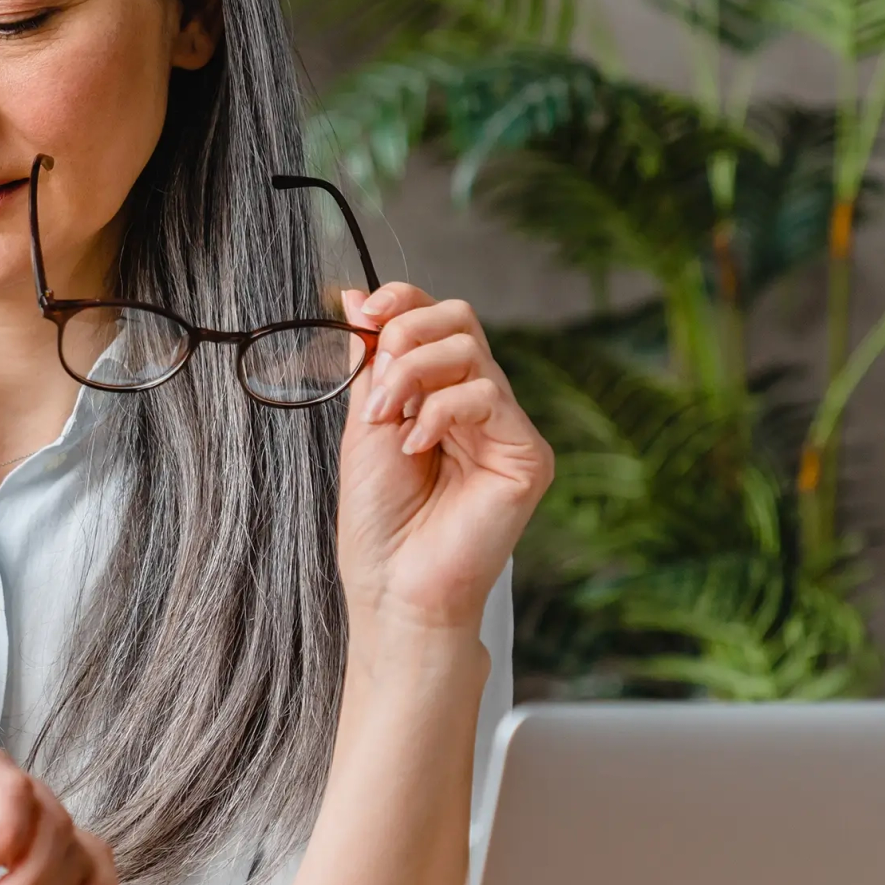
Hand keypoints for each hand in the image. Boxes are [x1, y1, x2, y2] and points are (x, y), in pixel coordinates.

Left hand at [338, 284, 553, 639]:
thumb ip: (370, 364)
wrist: (395, 588)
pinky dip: (441, 412)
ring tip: (388, 422)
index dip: (403, 302)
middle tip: (378, 380)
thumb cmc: (380, 521)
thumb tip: (357, 296)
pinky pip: (488, 395)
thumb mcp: (365, 426)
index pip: (437, 320)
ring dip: (412, 376)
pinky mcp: (527, 454)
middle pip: (460, 320)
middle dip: (406, 334)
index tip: (363, 312)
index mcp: (442, 396)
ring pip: (471, 352)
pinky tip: (417, 446)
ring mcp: (507, 429)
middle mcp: (481, 406)